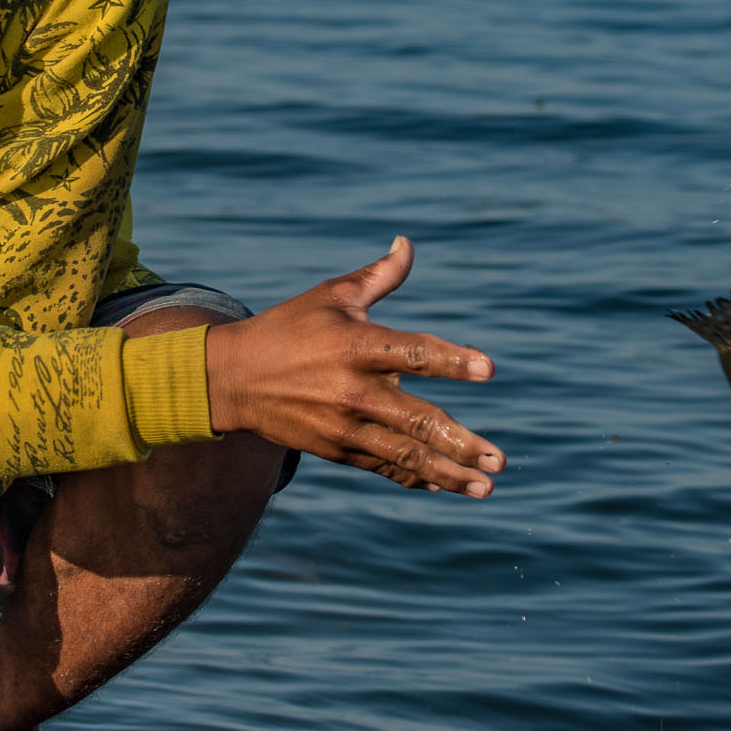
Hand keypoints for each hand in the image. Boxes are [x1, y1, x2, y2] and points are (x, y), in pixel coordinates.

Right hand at [204, 236, 502, 494]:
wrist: (232, 378)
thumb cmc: (289, 328)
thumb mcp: (331, 296)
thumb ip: (378, 276)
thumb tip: (407, 244)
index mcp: (356, 345)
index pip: (412, 353)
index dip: (452, 360)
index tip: (488, 369)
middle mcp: (352, 390)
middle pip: (416, 420)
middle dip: (460, 442)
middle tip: (498, 458)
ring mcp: (344, 426)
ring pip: (404, 454)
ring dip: (449, 473)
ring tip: (487, 486)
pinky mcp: (336, 449)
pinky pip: (383, 467)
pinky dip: (414, 477)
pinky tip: (446, 486)